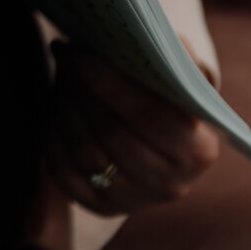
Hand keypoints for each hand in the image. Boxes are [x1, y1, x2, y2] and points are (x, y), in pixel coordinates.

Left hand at [42, 39, 220, 215]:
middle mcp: (169, 185)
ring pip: (83, 150)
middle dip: (80, 89)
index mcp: (197, 151)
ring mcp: (134, 201)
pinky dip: (53, 133)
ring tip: (62, 73)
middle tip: (65, 54)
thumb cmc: (171, 99)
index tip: (78, 52)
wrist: (161, 144)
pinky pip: (63, 171)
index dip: (108, 81)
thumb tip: (149, 42)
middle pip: (110, 132)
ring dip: (64, 105)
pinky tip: (57, 105)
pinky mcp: (101, 208)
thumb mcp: (187, 76)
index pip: (147, 114)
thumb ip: (175, 60)